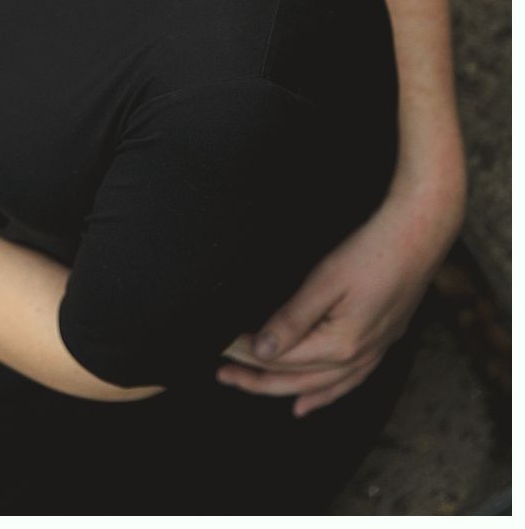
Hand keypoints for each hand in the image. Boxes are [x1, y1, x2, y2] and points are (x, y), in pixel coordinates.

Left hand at [218, 188, 461, 415]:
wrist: (419, 237)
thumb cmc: (373, 252)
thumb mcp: (326, 280)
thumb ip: (292, 319)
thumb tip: (261, 351)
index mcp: (341, 344)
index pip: (281, 358)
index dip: (246, 354)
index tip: (220, 346)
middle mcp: (357, 358)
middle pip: (296, 379)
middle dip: (255, 378)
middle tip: (222, 373)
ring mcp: (372, 354)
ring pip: (319, 387)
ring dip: (282, 389)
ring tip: (251, 389)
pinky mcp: (380, 344)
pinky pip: (345, 383)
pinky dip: (322, 396)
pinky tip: (306, 403)